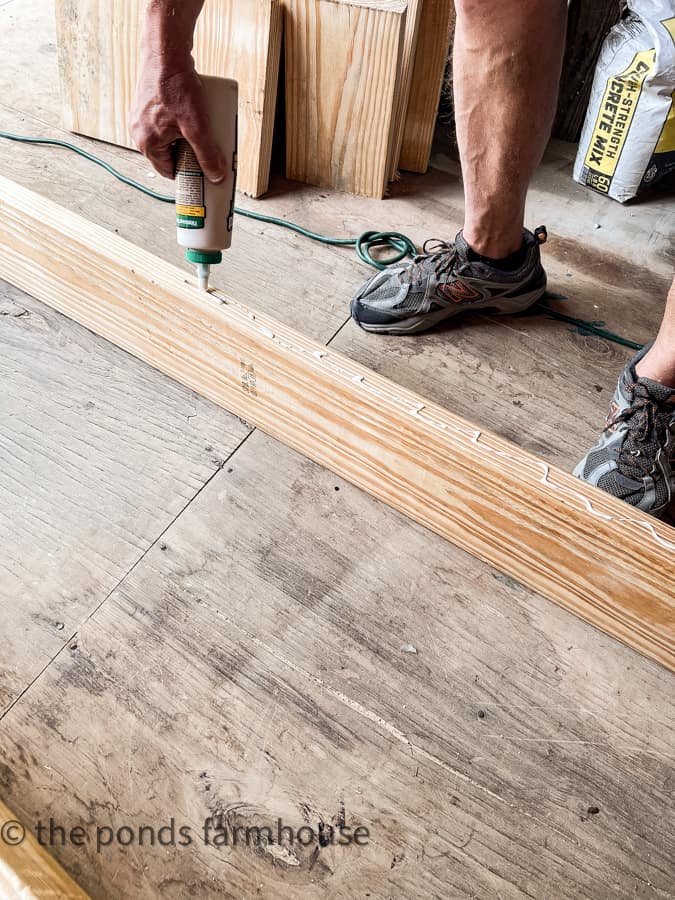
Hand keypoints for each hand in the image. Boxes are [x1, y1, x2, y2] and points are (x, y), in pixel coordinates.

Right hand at [129, 58, 226, 182]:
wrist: (165, 53)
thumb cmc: (175, 87)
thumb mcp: (196, 127)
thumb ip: (207, 154)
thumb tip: (216, 176)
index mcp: (147, 144)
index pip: (170, 172)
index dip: (189, 174)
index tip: (204, 175)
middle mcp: (140, 133)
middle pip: (171, 156)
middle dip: (190, 155)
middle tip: (208, 151)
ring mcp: (142, 118)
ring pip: (170, 139)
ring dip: (186, 139)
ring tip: (202, 130)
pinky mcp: (148, 106)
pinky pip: (167, 124)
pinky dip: (180, 125)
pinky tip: (192, 117)